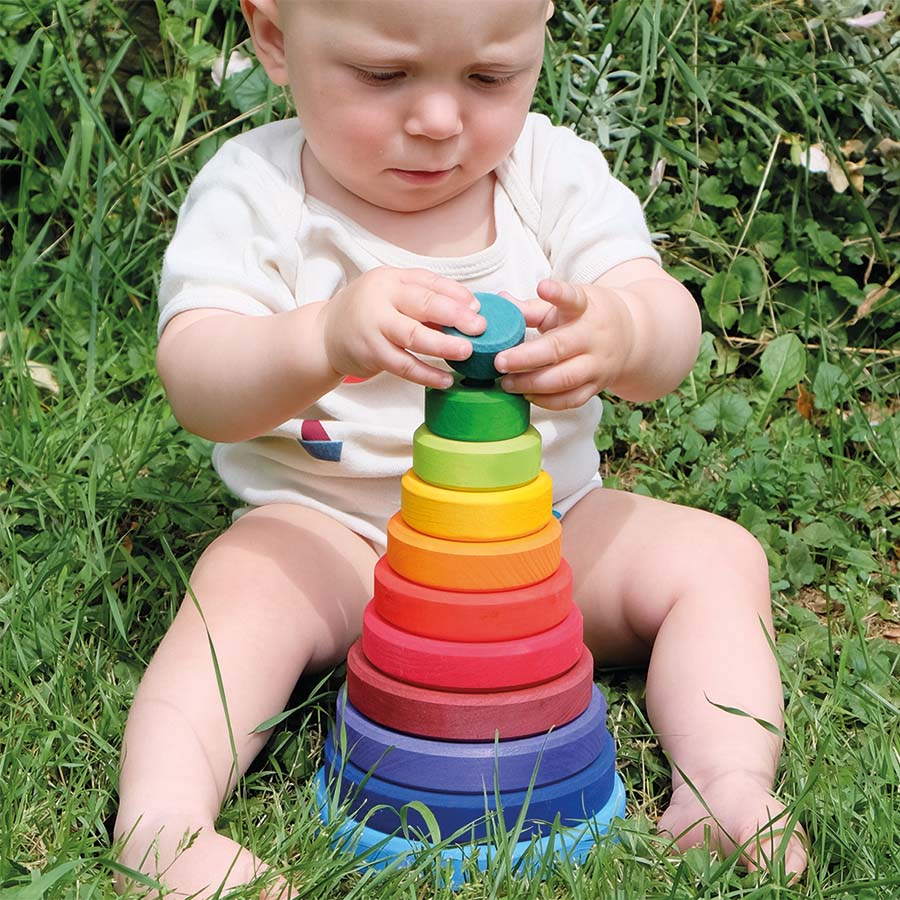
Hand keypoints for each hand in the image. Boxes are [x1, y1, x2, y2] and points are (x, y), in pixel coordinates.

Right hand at [320, 267, 484, 388]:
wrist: (324, 334)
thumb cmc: (368, 313)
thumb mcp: (392, 295)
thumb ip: (424, 299)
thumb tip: (469, 310)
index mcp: (392, 279)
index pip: (429, 282)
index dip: (456, 295)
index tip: (478, 308)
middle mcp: (382, 298)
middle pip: (423, 304)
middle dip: (455, 316)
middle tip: (480, 328)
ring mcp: (374, 326)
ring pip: (413, 336)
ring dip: (443, 345)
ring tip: (466, 352)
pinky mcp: (370, 353)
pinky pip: (403, 366)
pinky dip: (426, 374)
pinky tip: (445, 380)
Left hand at [493, 278, 634, 409]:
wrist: (630, 336)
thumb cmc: (587, 316)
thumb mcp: (566, 304)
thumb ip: (533, 307)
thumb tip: (501, 301)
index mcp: (585, 308)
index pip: (573, 298)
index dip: (558, 294)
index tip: (543, 286)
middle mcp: (594, 337)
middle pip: (559, 348)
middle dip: (526, 358)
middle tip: (499, 362)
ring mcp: (598, 364)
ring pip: (564, 379)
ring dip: (531, 384)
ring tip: (507, 383)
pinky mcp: (597, 386)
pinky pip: (571, 400)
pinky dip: (547, 401)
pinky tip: (527, 395)